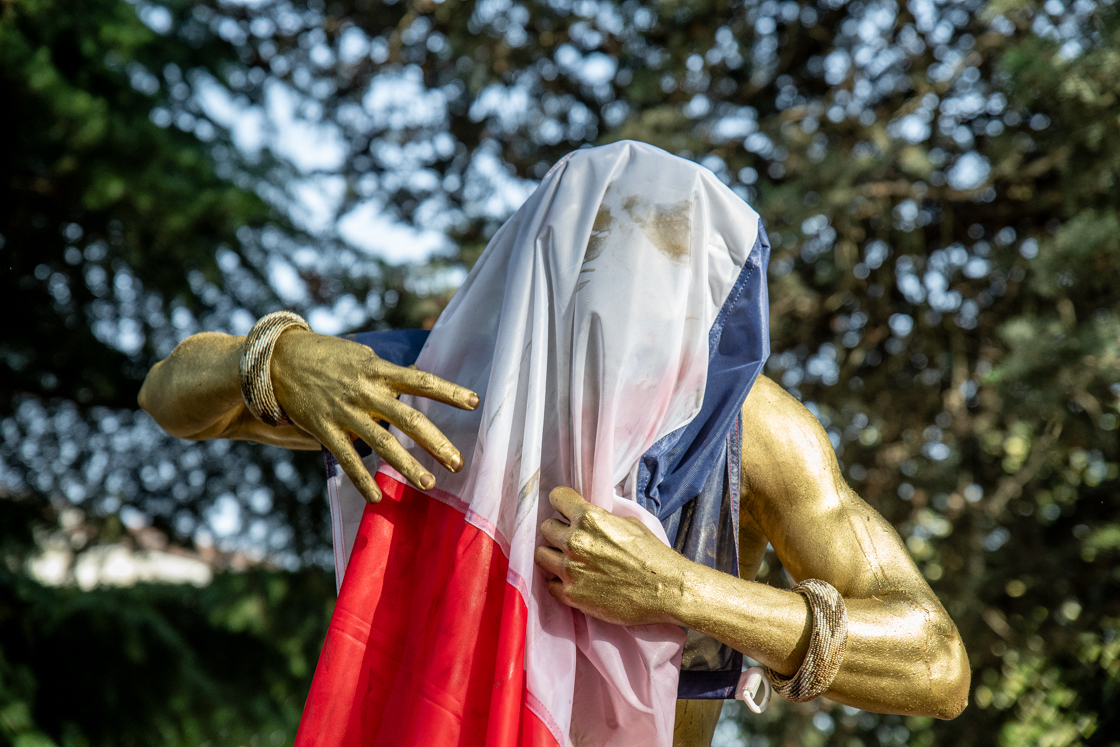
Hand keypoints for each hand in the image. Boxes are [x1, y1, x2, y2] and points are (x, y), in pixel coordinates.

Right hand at [270, 328, 477, 502]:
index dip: (448, 391)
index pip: (421, 380)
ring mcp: (345, 412)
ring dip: (407, 466)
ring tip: (428, 484)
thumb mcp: (361, 356)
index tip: (474, 402)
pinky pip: (347, 459)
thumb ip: (387, 373)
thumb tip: (416, 381)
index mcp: (378, 371)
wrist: (277, 359)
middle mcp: (365, 392)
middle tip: (458, 463)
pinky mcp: (324, 429)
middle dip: (435, 442)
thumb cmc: (326, 356)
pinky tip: (377, 497)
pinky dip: (362, 480)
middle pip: (409, 419)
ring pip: (382, 444)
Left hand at [534, 487, 684, 626]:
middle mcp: (574, 541)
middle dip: (558, 531)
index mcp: (589, 518)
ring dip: (553, 555)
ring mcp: (570, 570)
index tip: (565, 509)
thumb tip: (589, 514)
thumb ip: (603, 518)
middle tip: (571, 539)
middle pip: (546, 528)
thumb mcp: (630, 523)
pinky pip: (550, 584)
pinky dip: (560, 582)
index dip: (561, 502)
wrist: (666, 589)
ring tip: (568, 560)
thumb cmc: (653, 554)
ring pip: (541, 555)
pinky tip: (576, 581)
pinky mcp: (571, 595)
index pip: (556, 497)